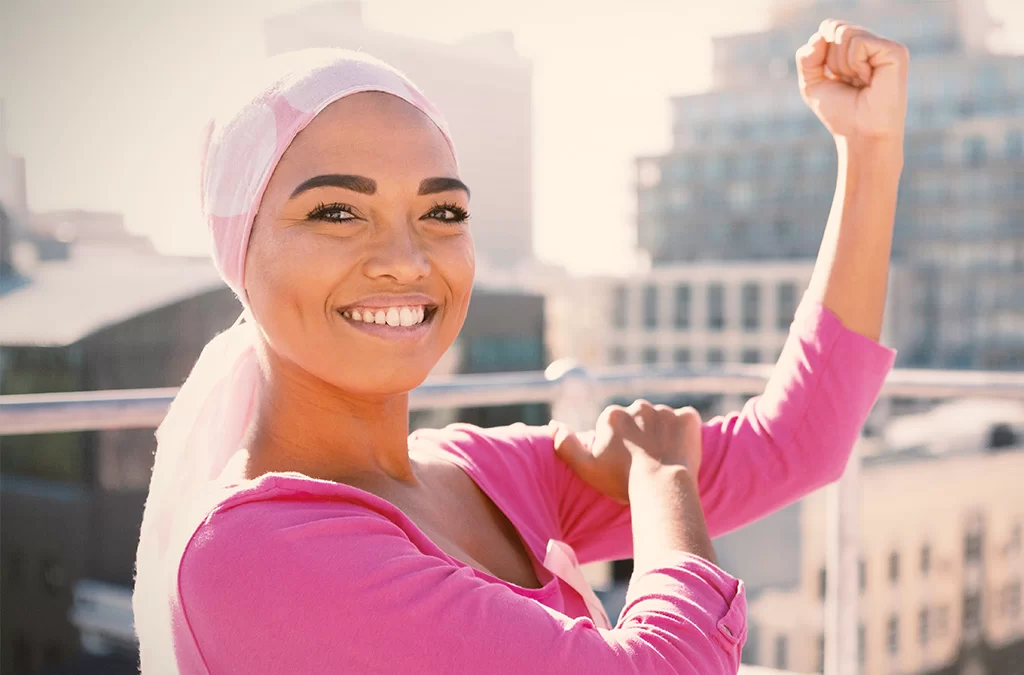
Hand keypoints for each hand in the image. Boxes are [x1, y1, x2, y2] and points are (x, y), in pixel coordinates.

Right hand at [552, 400, 702, 504]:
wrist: (662, 487)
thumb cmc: (622, 480)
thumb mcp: (585, 467)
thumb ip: (565, 444)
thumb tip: (553, 424)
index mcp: (612, 415)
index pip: (615, 427)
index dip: (619, 446)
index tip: (625, 464)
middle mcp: (638, 406)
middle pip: (639, 420)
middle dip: (641, 436)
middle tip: (646, 463)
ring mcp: (665, 410)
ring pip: (663, 421)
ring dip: (663, 434)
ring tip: (665, 460)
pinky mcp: (688, 417)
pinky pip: (687, 421)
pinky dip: (686, 433)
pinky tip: (682, 452)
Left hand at [796, 19, 908, 140]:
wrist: (860, 135)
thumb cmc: (840, 113)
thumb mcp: (812, 84)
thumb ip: (807, 57)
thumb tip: (820, 35)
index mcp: (855, 49)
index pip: (828, 27)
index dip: (820, 53)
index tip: (834, 78)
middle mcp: (872, 44)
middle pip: (834, 28)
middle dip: (831, 61)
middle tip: (848, 82)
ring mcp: (884, 46)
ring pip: (844, 33)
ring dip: (842, 65)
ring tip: (860, 82)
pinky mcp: (895, 51)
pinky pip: (859, 43)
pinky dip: (855, 64)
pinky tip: (869, 80)